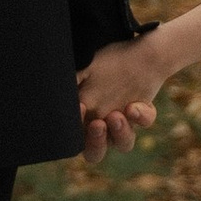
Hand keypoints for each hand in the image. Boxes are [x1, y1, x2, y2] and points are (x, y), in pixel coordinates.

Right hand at [75, 33, 166, 162]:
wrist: (137, 47)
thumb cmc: (106, 58)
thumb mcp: (84, 69)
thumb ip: (70, 87)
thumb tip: (55, 97)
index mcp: (85, 117)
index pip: (75, 140)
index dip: (75, 134)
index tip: (80, 108)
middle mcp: (104, 124)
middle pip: (96, 153)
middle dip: (95, 144)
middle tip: (98, 125)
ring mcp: (125, 121)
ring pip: (123, 145)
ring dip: (119, 134)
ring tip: (116, 116)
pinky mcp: (143, 113)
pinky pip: (145, 122)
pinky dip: (141, 116)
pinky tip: (133, 106)